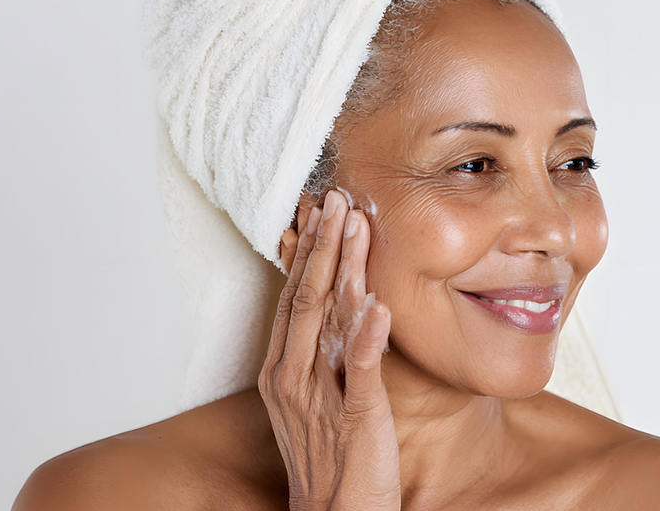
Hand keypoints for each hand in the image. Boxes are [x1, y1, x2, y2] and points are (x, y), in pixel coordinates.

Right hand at [259, 190, 399, 510]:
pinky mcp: (355, 419)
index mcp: (283, 371)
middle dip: (321, 246)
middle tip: (335, 200)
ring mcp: (320, 398)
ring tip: (354, 227)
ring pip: (326, 321)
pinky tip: (376, 304)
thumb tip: (345, 305)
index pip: (295, 298)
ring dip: (340, 270)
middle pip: (306, 298)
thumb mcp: (317, 397)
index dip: (309, 254)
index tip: (322, 213)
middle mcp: (292, 378)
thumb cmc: (328, 459)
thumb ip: (326, 351)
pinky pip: (360, 373)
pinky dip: (367, 338)